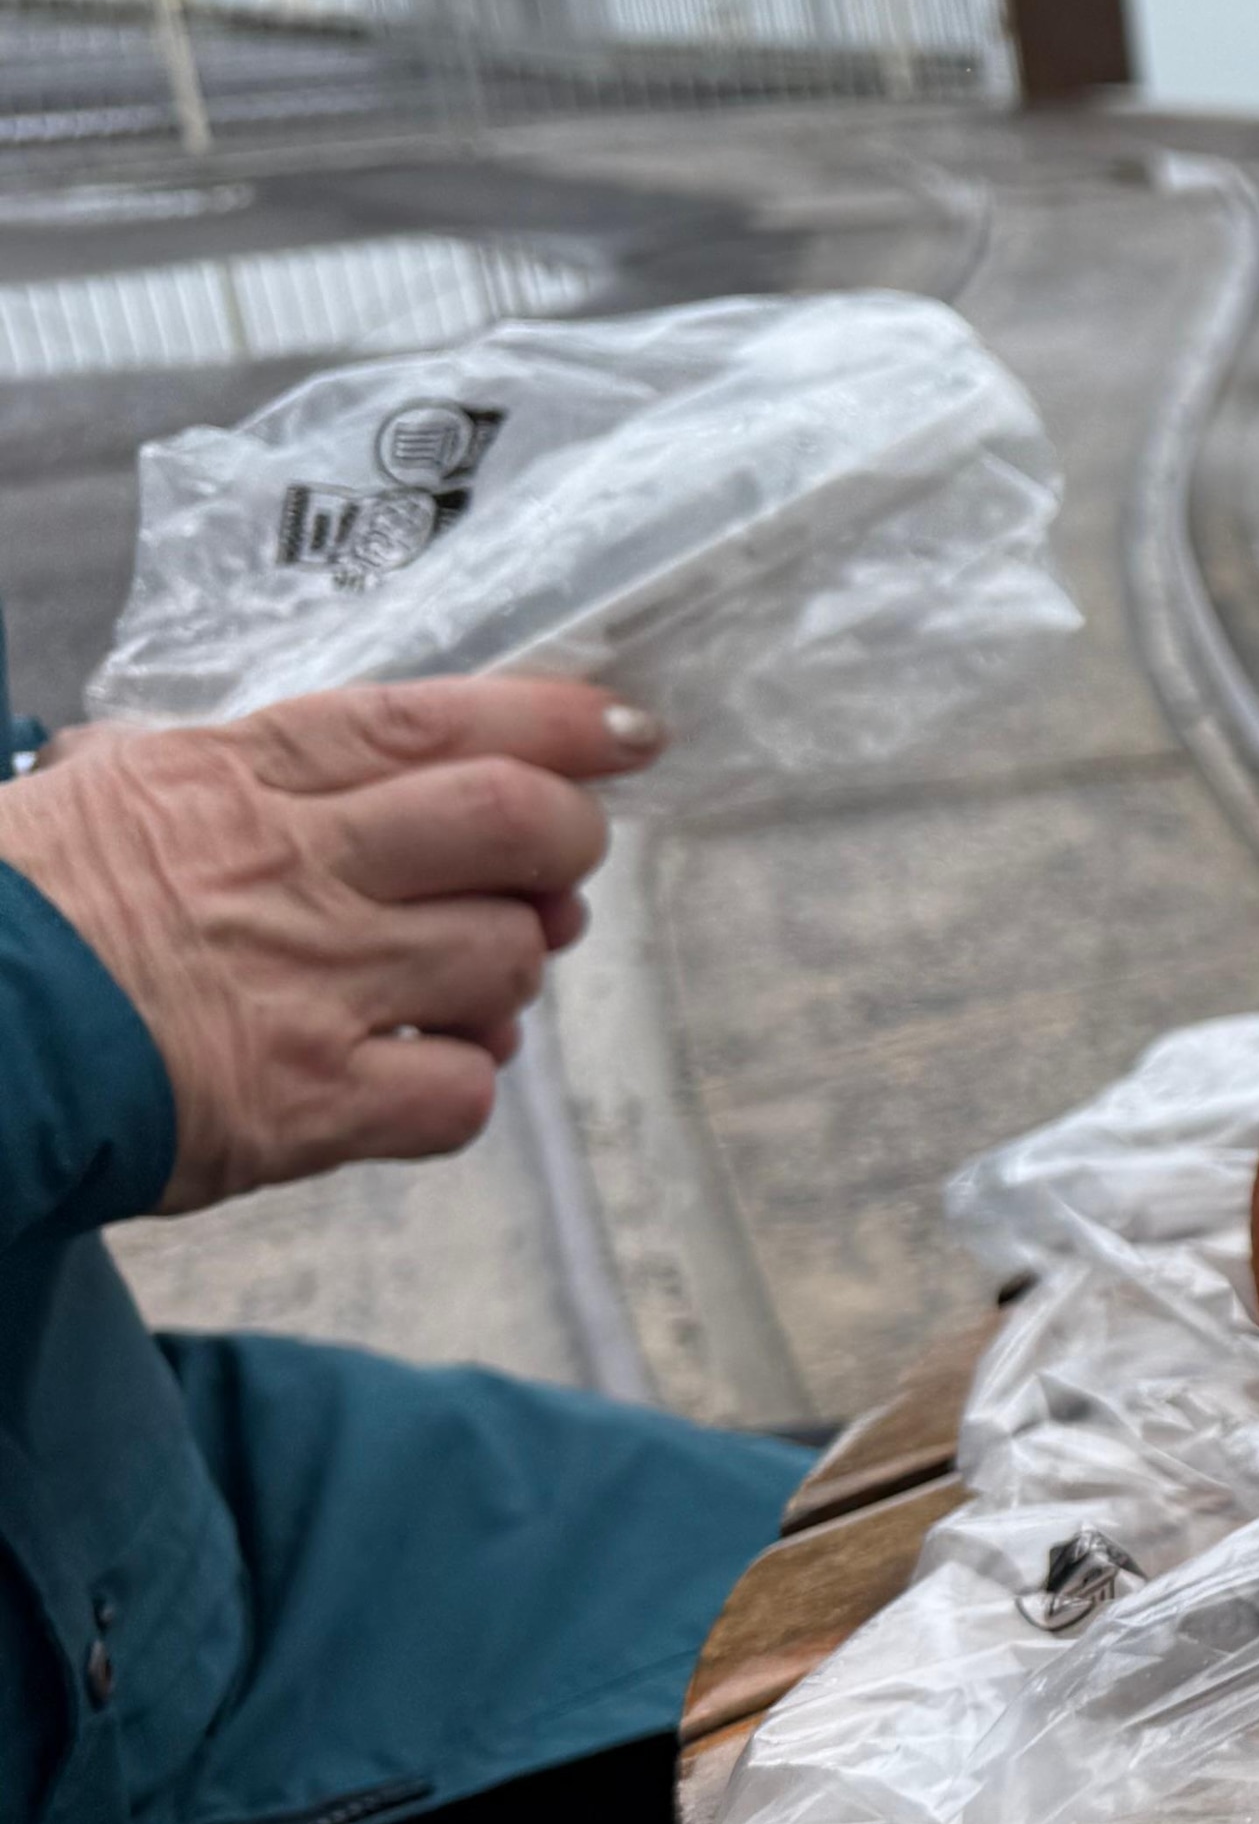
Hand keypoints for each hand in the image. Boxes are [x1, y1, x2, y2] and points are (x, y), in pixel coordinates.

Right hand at [0, 680, 660, 1209]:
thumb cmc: (17, 905)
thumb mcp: (110, 787)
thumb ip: (233, 767)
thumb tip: (334, 755)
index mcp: (246, 775)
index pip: (441, 720)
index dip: (560, 724)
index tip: (632, 734)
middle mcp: (298, 867)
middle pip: (518, 827)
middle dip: (568, 846)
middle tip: (550, 874)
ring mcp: (314, 986)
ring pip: (509, 958)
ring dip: (508, 971)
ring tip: (456, 981)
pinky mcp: (309, 1103)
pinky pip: (463, 1089)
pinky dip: (463, 1081)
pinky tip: (418, 1071)